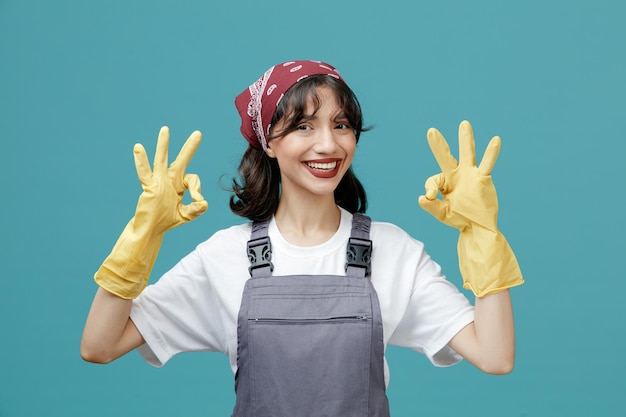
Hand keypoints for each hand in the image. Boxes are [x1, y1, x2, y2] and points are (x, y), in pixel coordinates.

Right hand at [133, 126, 207, 235]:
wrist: (150, 229)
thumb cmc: (167, 221)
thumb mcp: (186, 215)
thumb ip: (196, 210)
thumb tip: (204, 203)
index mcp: (179, 185)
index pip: (193, 180)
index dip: (197, 189)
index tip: (198, 200)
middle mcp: (170, 180)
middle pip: (182, 160)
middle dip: (190, 147)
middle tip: (198, 133)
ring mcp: (159, 181)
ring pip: (162, 159)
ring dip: (163, 145)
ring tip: (165, 129)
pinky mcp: (149, 186)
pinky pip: (145, 172)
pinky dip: (141, 160)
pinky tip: (138, 148)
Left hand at [418, 120, 522, 296]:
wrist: (478, 229)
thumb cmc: (460, 220)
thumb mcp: (442, 213)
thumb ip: (431, 206)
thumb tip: (422, 197)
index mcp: (445, 183)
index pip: (433, 180)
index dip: (430, 187)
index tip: (432, 197)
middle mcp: (457, 175)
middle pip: (446, 157)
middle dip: (438, 145)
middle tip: (430, 131)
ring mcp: (470, 175)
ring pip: (467, 154)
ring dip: (465, 140)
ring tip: (463, 124)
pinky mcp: (482, 179)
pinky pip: (487, 164)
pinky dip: (491, 152)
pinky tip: (495, 140)